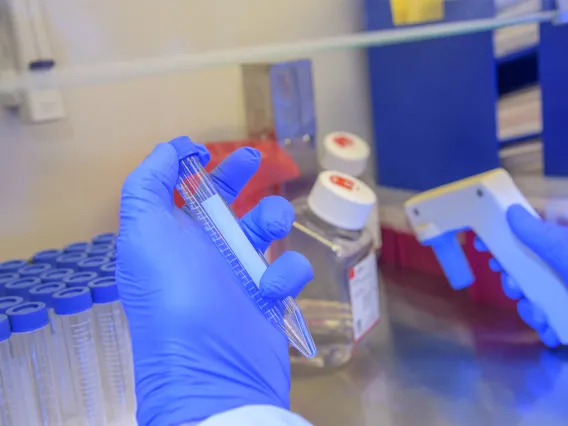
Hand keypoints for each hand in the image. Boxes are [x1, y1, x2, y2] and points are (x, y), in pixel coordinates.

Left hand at [116, 136, 312, 424]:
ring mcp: (238, 274)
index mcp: (169, 237)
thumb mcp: (144, 233)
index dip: (187, 167)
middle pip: (223, 202)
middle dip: (238, 176)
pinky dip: (286, 272)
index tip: (202, 148)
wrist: (212, 368)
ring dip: (274, 217)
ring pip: (264, 229)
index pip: (177, 193)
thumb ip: (147, 186)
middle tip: (254, 157)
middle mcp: (202, 252)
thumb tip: (168, 151)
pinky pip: (288, 270)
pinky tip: (274, 287)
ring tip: (273, 225)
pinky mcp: (269, 297)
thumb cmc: (175, 294)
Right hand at [474, 204, 567, 346]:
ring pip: (536, 289)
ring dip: (529, 303)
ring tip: (537, 313)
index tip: (483, 240)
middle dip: (516, 274)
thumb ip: (541, 232)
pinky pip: (550, 312)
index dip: (507, 230)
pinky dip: (545, 322)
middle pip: (530, 258)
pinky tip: (550, 330)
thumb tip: (513, 210)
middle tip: (511, 283)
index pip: (536, 222)